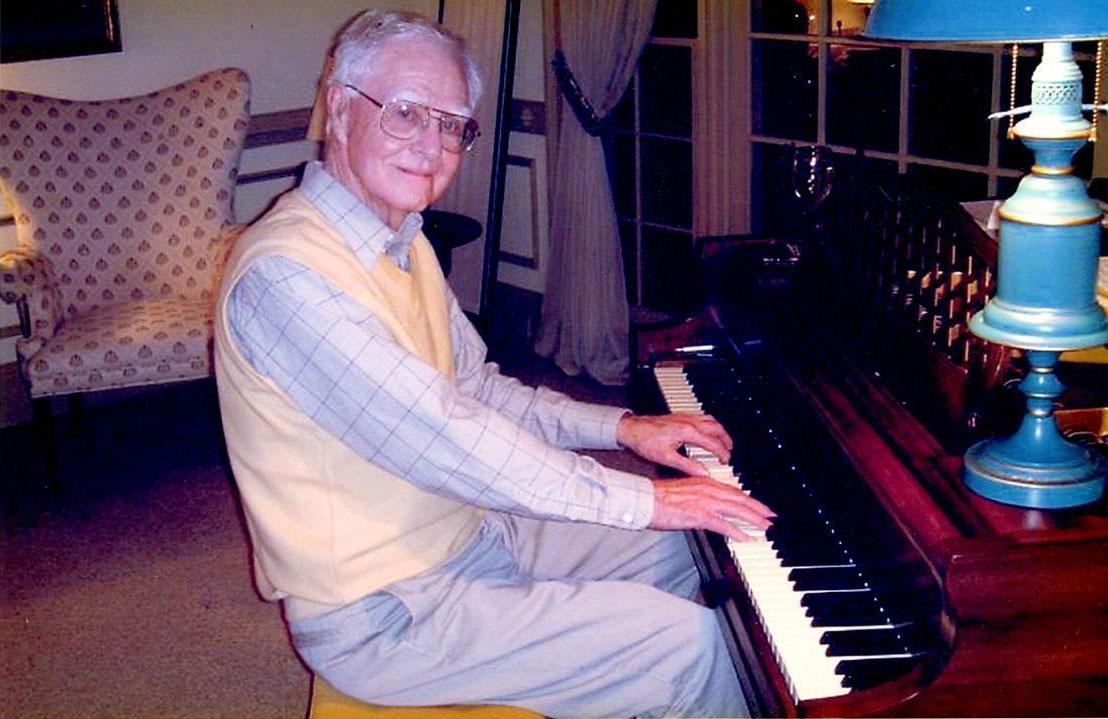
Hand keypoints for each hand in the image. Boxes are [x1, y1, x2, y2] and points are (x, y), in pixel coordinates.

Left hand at [617, 413, 731, 476]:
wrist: (632, 428)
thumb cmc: (645, 441)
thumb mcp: (666, 458)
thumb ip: (686, 466)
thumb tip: (702, 472)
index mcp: (687, 431)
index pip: (712, 443)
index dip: (722, 453)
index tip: (726, 461)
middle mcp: (688, 422)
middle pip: (716, 428)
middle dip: (726, 440)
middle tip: (729, 452)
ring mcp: (685, 417)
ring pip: (710, 420)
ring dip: (719, 431)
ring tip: (723, 441)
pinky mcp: (680, 416)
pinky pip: (702, 417)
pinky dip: (711, 425)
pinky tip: (707, 431)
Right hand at [648, 476, 773, 541]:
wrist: (644, 499)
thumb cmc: (657, 498)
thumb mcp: (683, 492)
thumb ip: (699, 497)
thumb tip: (708, 508)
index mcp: (704, 482)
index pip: (733, 491)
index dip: (750, 500)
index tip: (761, 507)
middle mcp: (707, 489)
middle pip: (740, 499)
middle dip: (759, 509)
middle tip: (772, 518)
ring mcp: (704, 502)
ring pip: (736, 510)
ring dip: (754, 520)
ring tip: (767, 528)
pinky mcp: (698, 515)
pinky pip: (723, 525)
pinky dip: (737, 532)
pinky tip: (747, 538)